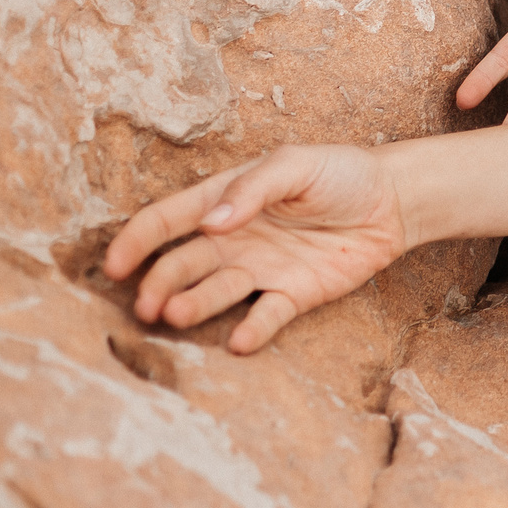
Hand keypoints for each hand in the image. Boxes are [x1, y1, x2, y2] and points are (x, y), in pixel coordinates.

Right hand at [102, 144, 408, 353]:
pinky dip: (252, 330)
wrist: (394, 200)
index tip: (113, 265)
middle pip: (183, 265)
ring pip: (216, 293)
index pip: (167, 221)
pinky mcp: (293, 294)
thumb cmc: (340, 172)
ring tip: (176, 316)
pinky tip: (239, 342)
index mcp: (225, 201)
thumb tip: (212, 222)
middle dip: (160, 285)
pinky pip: (266, 317)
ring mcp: (261, 270)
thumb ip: (253, 189)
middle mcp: (234, 240)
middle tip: (146, 306)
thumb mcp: (296, 165)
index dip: (136, 241)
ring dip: (193, 307)